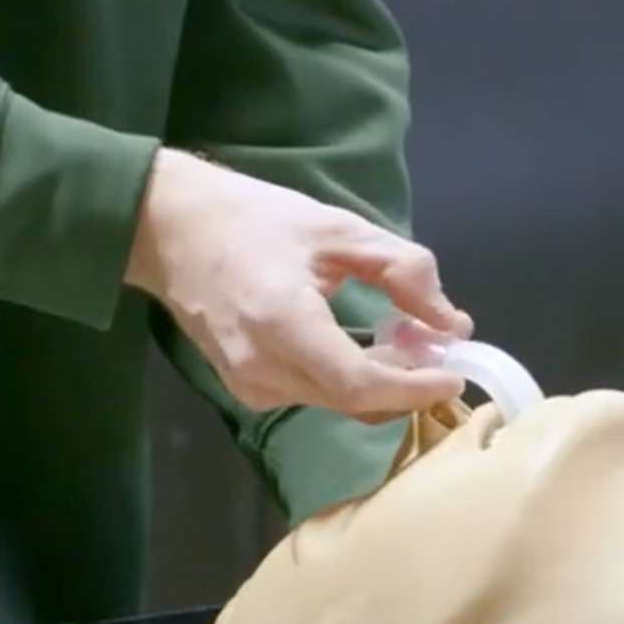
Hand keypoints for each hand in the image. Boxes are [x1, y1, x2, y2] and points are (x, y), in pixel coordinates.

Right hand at [125, 149, 474, 422]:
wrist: (167, 229)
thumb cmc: (254, 219)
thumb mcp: (338, 229)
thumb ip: (403, 271)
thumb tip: (451, 323)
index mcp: (283, 324)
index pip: (361, 385)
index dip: (416, 387)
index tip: (456, 369)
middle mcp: (263, 368)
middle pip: (355, 402)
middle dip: (408, 381)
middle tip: (440, 345)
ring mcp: (249, 386)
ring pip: (338, 403)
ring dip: (383, 381)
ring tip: (407, 336)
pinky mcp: (245, 389)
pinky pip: (315, 395)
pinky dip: (351, 379)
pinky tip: (366, 344)